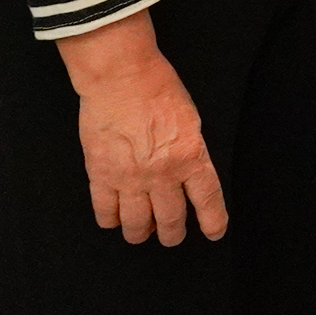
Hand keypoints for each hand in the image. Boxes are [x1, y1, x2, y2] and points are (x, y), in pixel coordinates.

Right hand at [57, 13, 224, 246]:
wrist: (122, 78)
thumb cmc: (159, 90)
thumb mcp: (191, 121)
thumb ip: (191, 152)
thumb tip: (189, 176)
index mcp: (191, 156)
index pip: (207, 200)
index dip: (212, 221)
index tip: (214, 233)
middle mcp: (162, 173)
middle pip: (170, 219)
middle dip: (173, 233)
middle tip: (172, 236)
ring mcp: (129, 177)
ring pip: (136, 223)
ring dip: (141, 233)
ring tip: (142, 233)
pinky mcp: (100, 174)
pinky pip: (105, 210)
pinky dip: (110, 220)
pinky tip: (114, 219)